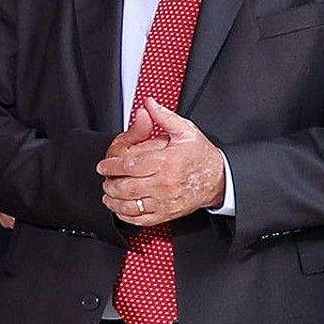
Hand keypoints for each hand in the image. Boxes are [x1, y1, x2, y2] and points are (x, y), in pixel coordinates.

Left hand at [97, 99, 226, 227]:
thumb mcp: (185, 131)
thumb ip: (164, 117)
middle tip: (105, 180)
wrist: (220, 179)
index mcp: (167, 161)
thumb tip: (148, 104)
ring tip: (108, 194)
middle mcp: (164, 183)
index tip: (103, 166)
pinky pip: (141, 219)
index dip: (111, 166)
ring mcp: (165, 201)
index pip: (130, 166)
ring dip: (114, 201)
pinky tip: (120, 208)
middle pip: (126, 187)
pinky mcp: (167, 213)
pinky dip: (126, 215)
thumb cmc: (201, 155)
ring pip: (131, 205)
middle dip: (110, 184)